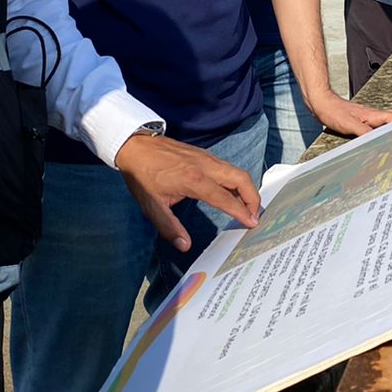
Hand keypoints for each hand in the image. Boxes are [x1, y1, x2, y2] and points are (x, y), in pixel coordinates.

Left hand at [115, 132, 260, 251]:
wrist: (135, 145)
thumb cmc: (142, 175)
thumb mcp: (151, 205)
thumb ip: (169, 227)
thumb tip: (184, 246)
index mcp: (194, 180)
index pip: (226, 198)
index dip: (241, 212)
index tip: (252, 223)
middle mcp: (205, 166)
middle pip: (241, 178)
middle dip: (253, 197)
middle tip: (255, 215)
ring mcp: (206, 158)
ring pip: (236, 171)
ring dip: (247, 188)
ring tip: (247, 207)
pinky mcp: (204, 155)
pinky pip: (228, 168)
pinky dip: (237, 181)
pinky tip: (233, 193)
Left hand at [309, 90, 391, 138]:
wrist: (321, 103)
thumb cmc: (334, 112)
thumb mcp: (350, 125)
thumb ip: (365, 134)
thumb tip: (379, 143)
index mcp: (375, 116)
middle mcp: (374, 116)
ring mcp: (369, 118)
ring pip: (389, 122)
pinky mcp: (362, 121)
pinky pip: (379, 126)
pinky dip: (386, 131)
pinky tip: (383, 137)